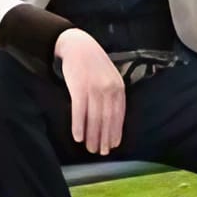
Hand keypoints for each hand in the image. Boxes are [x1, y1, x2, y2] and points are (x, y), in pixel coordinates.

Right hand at [54, 29, 126, 157]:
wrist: (77, 44)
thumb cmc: (93, 63)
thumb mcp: (109, 76)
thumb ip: (112, 94)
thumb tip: (111, 118)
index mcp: (119, 87)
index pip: (119, 115)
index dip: (115, 132)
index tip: (112, 145)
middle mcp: (108, 89)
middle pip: (107, 119)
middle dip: (104, 138)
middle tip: (100, 152)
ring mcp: (94, 88)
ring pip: (94, 118)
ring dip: (92, 136)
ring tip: (89, 148)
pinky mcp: (78, 87)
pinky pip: (79, 111)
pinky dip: (78, 125)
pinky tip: (78, 137)